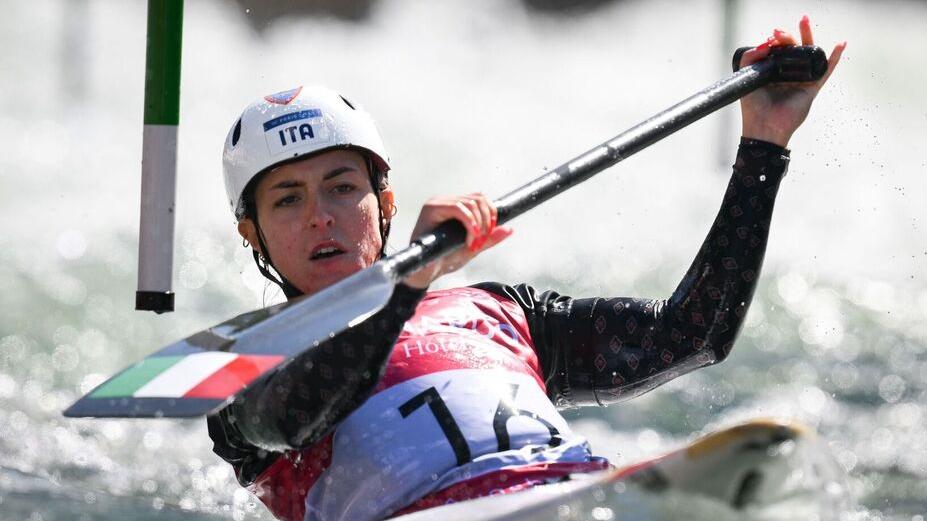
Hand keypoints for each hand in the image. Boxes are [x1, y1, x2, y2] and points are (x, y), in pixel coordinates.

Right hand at [403, 193, 513, 288]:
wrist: (425, 272)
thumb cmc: (444, 259)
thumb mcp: (472, 248)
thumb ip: (489, 238)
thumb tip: (509, 229)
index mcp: (454, 207)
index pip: (479, 198)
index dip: (491, 213)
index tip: (490, 233)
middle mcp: (446, 201)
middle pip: (478, 198)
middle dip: (487, 220)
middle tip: (482, 241)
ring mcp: (437, 203)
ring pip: (470, 202)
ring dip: (479, 223)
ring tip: (475, 242)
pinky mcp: (431, 209)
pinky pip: (458, 208)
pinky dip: (469, 222)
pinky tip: (471, 237)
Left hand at [739, 15, 846, 147]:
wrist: (763, 127)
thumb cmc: (753, 107)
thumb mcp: (747, 77)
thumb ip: (751, 57)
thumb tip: (767, 42)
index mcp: (772, 72)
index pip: (777, 51)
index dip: (775, 41)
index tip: (770, 38)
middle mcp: (787, 74)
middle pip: (793, 49)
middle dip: (787, 36)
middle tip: (778, 31)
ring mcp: (800, 80)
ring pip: (808, 54)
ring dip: (808, 36)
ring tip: (803, 21)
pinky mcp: (811, 88)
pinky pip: (826, 70)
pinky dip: (834, 57)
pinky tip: (841, 44)